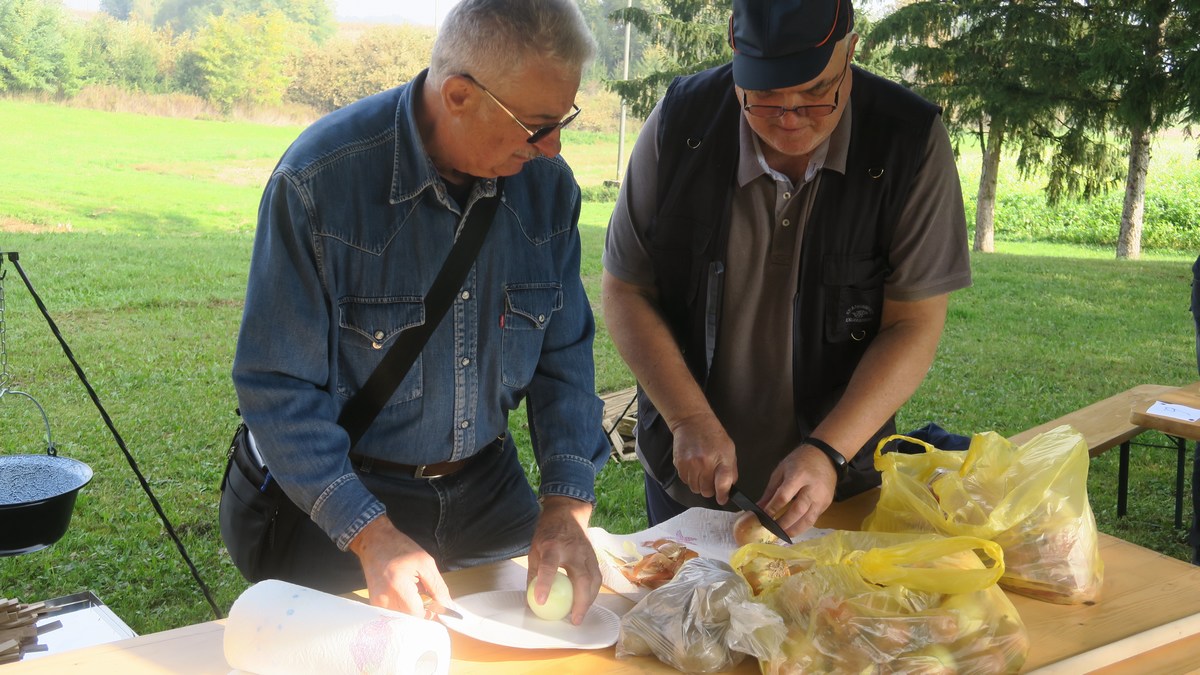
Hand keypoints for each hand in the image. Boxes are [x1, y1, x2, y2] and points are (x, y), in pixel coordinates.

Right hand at [348, 515, 450, 618]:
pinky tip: (406, 596)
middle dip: (423, 613)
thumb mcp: (426, 563)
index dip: (432, 614)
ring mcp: (377, 603)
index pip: (418, 615)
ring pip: (402, 619)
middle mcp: (384, 599)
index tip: (441, 610)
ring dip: (412, 611)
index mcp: (398, 586)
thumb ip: (438, 587)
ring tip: (415, 594)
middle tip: (428, 600)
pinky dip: (403, 609)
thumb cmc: (401, 548)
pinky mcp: (374, 604)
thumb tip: (447, 607)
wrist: (375, 542)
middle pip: (409, 620)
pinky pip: (394, 615)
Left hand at [526, 496, 598, 624]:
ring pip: (594, 580)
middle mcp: (573, 550)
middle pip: (581, 578)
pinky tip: (587, 603)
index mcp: (552, 546)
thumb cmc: (547, 534)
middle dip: (579, 602)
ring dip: (589, 600)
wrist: (566, 514)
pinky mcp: (594, 557)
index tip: (541, 601)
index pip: (549, 567)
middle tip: (573, 620)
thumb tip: (530, 601)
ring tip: (580, 615)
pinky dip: (593, 593)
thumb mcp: (534, 550)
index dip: (545, 584)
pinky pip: (597, 578)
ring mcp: (587, 553)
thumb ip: (533, 575)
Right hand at [669, 412, 736, 503]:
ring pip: (694, 488)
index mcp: (721, 459)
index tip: (722, 499)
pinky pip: (685, 481)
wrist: (693, 421)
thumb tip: (728, 488)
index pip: (723, 485)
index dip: (723, 495)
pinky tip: (693, 468)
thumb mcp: (729, 450)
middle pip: (706, 491)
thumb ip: (731, 470)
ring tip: (701, 473)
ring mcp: (690, 464)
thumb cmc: (714, 436)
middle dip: (710, 489)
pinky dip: (690, 478)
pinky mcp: (679, 463)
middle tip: (711, 480)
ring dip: (699, 485)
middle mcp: (704, 464)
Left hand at [760, 443, 839, 536]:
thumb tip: (759, 507)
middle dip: (784, 523)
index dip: (773, 508)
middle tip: (772, 531)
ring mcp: (822, 497)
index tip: (763, 516)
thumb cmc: (800, 461)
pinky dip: (803, 525)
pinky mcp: (827, 503)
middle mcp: (812, 488)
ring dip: (795, 529)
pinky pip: (814, 518)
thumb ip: (770, 490)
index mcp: (798, 476)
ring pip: (809, 518)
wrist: (826, 456)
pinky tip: (794, 529)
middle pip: (798, 510)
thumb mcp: (782, 470)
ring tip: (783, 535)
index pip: (784, 496)